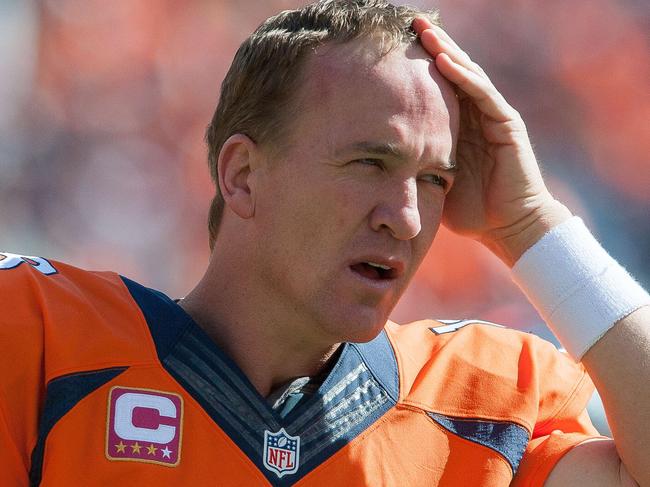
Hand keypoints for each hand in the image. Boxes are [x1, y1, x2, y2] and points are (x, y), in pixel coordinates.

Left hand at [412, 18, 571, 264]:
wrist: (507, 228)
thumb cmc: (470, 209)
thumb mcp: (432, 182)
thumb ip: (413, 167)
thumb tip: (375, 168)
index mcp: (457, 127)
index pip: (436, 88)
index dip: (417, 67)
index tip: (391, 50)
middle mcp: (475, 115)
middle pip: (451, 72)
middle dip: (430, 46)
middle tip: (406, 24)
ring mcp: (493, 116)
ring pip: (467, 75)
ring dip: (445, 50)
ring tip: (424, 30)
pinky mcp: (506, 123)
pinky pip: (483, 94)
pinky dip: (464, 76)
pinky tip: (445, 59)